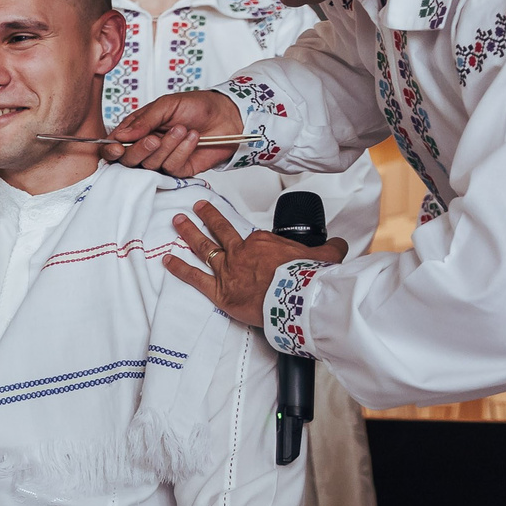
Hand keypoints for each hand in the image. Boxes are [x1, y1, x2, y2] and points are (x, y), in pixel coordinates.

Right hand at [102, 89, 241, 174]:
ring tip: (182, 129)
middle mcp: (147, 147)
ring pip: (150, 164)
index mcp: (138, 129)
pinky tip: (192, 138)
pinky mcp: (179, 169)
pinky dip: (182, 151)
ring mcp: (162, 159)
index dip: (111, 150)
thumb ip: (143, 121)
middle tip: (154, 139)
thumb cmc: (197, 106)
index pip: (114, 144)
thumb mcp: (167, 105)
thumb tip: (120, 135)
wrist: (228, 116)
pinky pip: (171, 167)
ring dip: (167, 146)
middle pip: (128, 160)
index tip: (118, 148)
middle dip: (140, 150)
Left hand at [167, 200, 347, 326]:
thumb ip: (330, 247)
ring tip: (176, 222)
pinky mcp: (220, 292)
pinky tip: (166, 260)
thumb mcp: (326, 255)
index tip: (235, 225)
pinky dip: (179, 269)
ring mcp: (228, 270)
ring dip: (188, 233)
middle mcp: (241, 252)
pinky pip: (194, 278)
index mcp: (263, 242)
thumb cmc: (309, 278)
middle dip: (206, 217)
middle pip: (220, 230)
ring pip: (203, 247)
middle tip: (195, 207)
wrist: (299, 298)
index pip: (250, 235)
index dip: (242, 231)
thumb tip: (339, 243)